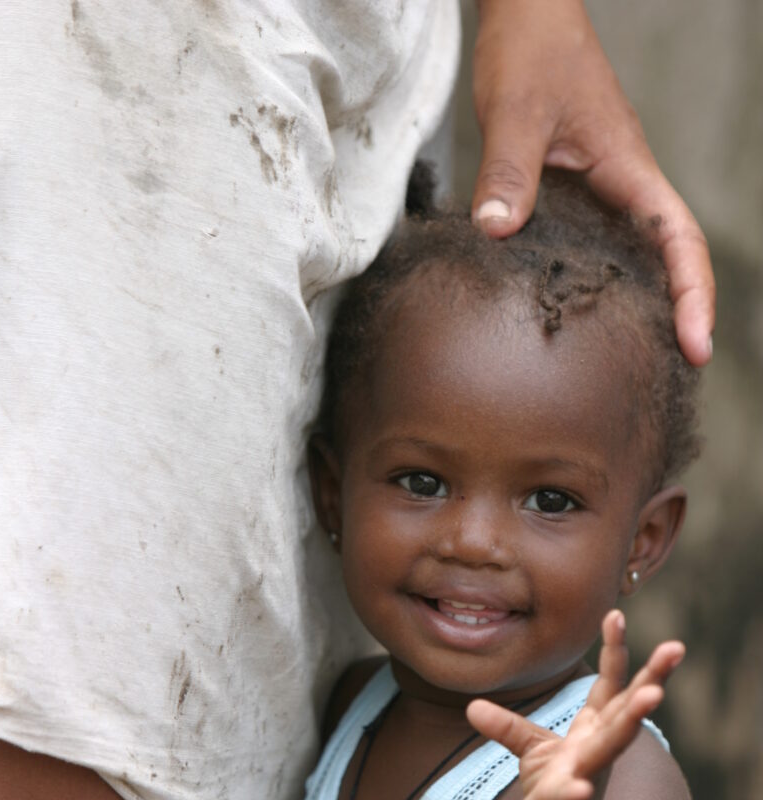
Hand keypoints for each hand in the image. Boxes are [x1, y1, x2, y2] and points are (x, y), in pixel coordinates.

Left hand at [466, 611, 684, 799]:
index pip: (611, 683)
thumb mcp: (532, 751)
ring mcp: (588, 775)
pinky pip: (572, 796)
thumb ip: (507, 726)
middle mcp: (599, 748)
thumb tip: (471, 706)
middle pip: (629, 707)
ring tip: (652, 697)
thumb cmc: (554, 792)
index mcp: (595, 729)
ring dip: (631, 721)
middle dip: (653, 678)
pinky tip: (581, 788)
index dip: (614, 650)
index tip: (614, 613)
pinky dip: (575, 791)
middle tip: (676, 649)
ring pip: (613, 744)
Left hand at [470, 0, 714, 366]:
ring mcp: (601, 193)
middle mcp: (623, 186)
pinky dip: (600, 285)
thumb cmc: (530, 49)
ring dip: (644, 305)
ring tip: (633, 362)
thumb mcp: (516, 109)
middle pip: (669, 258)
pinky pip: (597, 248)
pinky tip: (576, 319)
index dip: (692, 294)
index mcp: (628, 168)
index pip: (678, 238)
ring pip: (636, 257)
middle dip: (680, 313)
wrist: (525, 17)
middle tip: (674, 372)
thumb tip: (494, 231)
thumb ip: (507, 170)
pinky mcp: (574, 195)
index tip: (696, 345)